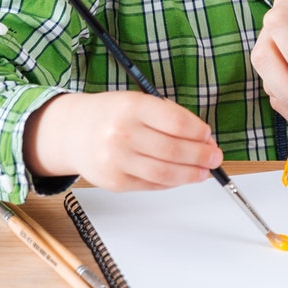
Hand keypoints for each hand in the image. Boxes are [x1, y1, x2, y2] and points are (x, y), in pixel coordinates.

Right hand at [25, 90, 222, 191]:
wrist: (73, 132)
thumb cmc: (112, 115)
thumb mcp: (139, 102)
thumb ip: (170, 118)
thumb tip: (204, 140)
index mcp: (132, 107)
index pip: (177, 123)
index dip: (199, 132)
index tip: (208, 135)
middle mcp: (122, 134)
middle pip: (173, 151)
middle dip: (201, 156)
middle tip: (215, 157)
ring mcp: (116, 160)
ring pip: (165, 173)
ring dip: (191, 174)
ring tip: (204, 171)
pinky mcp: (114, 182)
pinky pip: (151, 185)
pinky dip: (172, 183)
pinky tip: (181, 176)